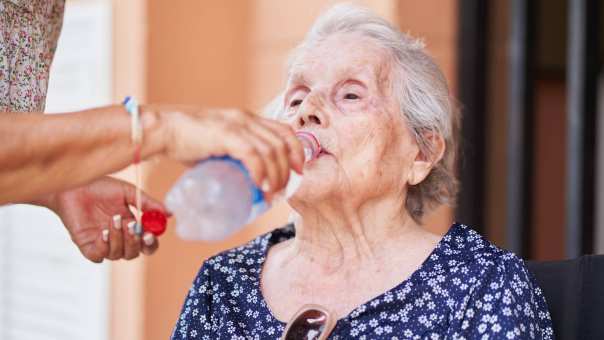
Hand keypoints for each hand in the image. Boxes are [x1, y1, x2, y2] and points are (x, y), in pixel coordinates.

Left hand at [41, 176, 168, 262]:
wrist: (73, 185)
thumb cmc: (99, 187)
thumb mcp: (128, 192)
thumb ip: (148, 203)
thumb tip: (169, 212)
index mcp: (131, 226)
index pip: (146, 244)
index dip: (151, 243)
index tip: (151, 233)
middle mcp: (118, 238)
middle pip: (134, 253)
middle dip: (136, 242)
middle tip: (134, 227)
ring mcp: (102, 243)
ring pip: (118, 255)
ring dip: (119, 238)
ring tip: (114, 219)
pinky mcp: (86, 246)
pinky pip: (99, 256)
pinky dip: (104, 247)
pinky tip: (103, 232)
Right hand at [148, 105, 304, 192]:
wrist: (162, 130)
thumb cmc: (187, 141)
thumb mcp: (219, 144)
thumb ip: (233, 156)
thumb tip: (244, 183)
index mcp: (247, 119)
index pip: (284, 131)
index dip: (297, 151)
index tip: (298, 171)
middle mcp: (245, 118)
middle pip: (281, 143)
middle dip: (287, 170)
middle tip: (281, 190)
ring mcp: (236, 125)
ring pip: (270, 151)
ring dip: (276, 175)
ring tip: (270, 193)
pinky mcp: (224, 134)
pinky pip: (252, 154)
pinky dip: (260, 172)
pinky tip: (260, 185)